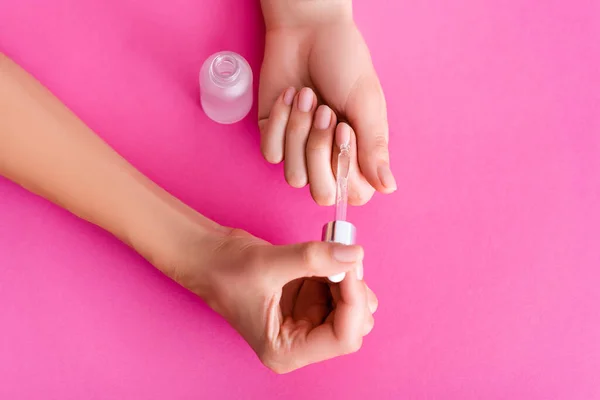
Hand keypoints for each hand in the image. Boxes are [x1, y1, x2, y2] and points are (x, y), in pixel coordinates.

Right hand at [170, 229, 377, 373]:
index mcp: (287, 350)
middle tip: (342, 257)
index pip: (343, 338)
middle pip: (354, 325)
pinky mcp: (307, 302)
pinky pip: (340, 290)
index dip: (354, 301)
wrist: (206, 256)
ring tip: (327, 255)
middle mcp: (299, 342)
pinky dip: (339, 270)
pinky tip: (322, 256)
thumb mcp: (270, 264)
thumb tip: (354, 255)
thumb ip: (315, 259)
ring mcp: (305, 321)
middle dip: (353, 290)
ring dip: (348, 278)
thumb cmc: (224, 270)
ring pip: (352, 307)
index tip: (350, 265)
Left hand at [258, 0, 395, 205]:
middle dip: (320, 153)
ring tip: (308, 96)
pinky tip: (289, 96)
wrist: (308, 32)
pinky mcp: (273, 136)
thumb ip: (375, 147)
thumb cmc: (344, 64)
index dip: (346, 170)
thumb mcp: (366, 104)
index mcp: (358, 153)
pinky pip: (271, 152)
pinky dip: (280, 122)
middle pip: (320, 193)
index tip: (346, 130)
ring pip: (294, 175)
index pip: (353, 194)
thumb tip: (389, 188)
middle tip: (326, 112)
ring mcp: (299, 150)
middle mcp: (329, 158)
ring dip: (299, 132)